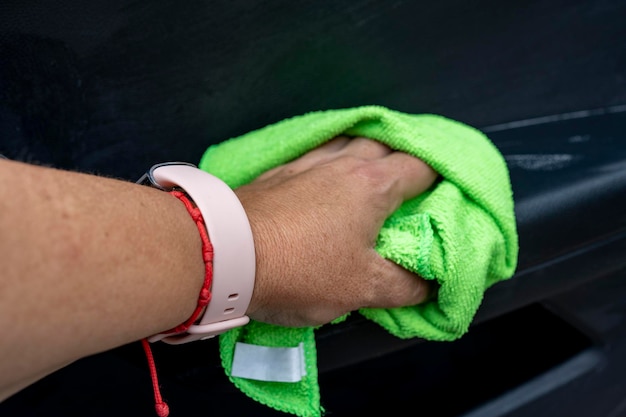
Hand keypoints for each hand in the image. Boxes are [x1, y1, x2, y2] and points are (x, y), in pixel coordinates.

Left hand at [234, 136, 437, 326]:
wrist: (223, 254)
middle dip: (404, 160)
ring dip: (366, 153)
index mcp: (372, 185)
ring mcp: (306, 163)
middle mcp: (342, 163)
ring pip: (348, 143)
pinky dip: (331, 160)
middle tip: (413, 184)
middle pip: (386, 146)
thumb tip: (429, 285)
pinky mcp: (278, 173)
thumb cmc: (298, 268)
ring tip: (373, 173)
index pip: (420, 168)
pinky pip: (315, 154)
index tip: (447, 193)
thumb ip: (404, 286)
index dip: (440, 178)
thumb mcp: (361, 288)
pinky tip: (325, 176)